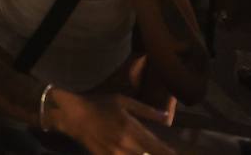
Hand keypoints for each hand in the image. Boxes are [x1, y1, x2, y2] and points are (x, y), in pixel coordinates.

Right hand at [43, 90, 174, 154]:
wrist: (74, 116)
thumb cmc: (100, 104)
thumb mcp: (123, 101)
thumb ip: (146, 110)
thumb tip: (167, 116)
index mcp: (132, 129)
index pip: (157, 147)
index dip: (168, 153)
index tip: (177, 154)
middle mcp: (126, 145)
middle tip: (166, 154)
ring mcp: (115, 154)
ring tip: (151, 154)